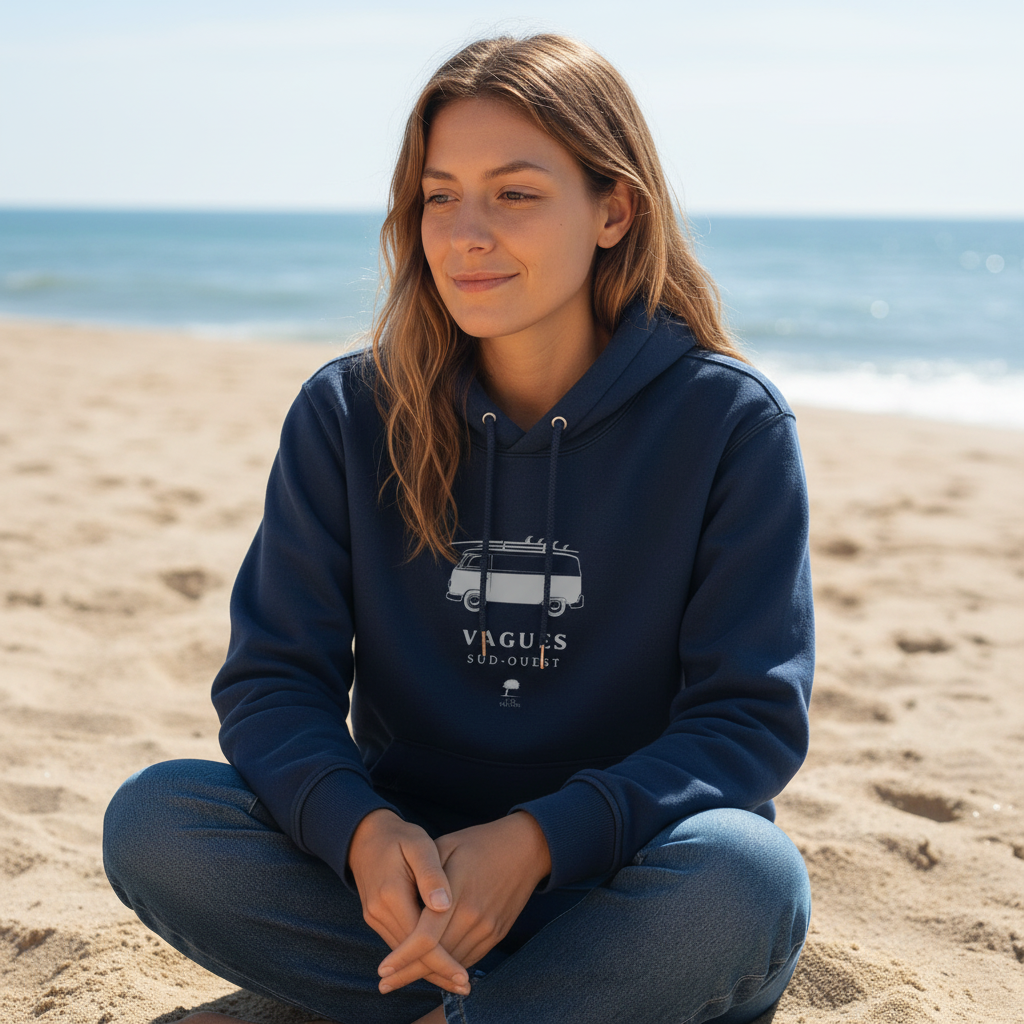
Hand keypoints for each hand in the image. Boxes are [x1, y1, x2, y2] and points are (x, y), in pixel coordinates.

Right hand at [347, 808, 469, 995]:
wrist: (365, 835)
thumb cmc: (400, 837)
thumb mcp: (419, 845)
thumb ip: (431, 874)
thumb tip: (445, 905)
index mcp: (391, 894)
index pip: (419, 941)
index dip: (442, 961)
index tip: (463, 975)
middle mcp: (379, 912)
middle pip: (410, 955)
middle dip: (438, 972)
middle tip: (466, 986)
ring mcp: (375, 917)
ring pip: (404, 954)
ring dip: (428, 968)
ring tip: (457, 979)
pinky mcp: (376, 918)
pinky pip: (400, 943)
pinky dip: (419, 955)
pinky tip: (439, 958)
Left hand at [375, 811, 551, 992]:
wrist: (524, 848)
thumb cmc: (478, 843)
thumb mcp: (446, 846)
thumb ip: (424, 876)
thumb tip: (403, 903)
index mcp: (457, 892)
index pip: (426, 937)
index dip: (403, 956)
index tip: (383, 969)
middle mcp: (474, 916)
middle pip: (437, 957)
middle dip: (408, 973)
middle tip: (384, 984)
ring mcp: (487, 928)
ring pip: (452, 962)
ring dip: (427, 972)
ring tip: (401, 977)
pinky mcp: (497, 934)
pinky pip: (468, 958)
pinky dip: (448, 964)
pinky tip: (431, 965)